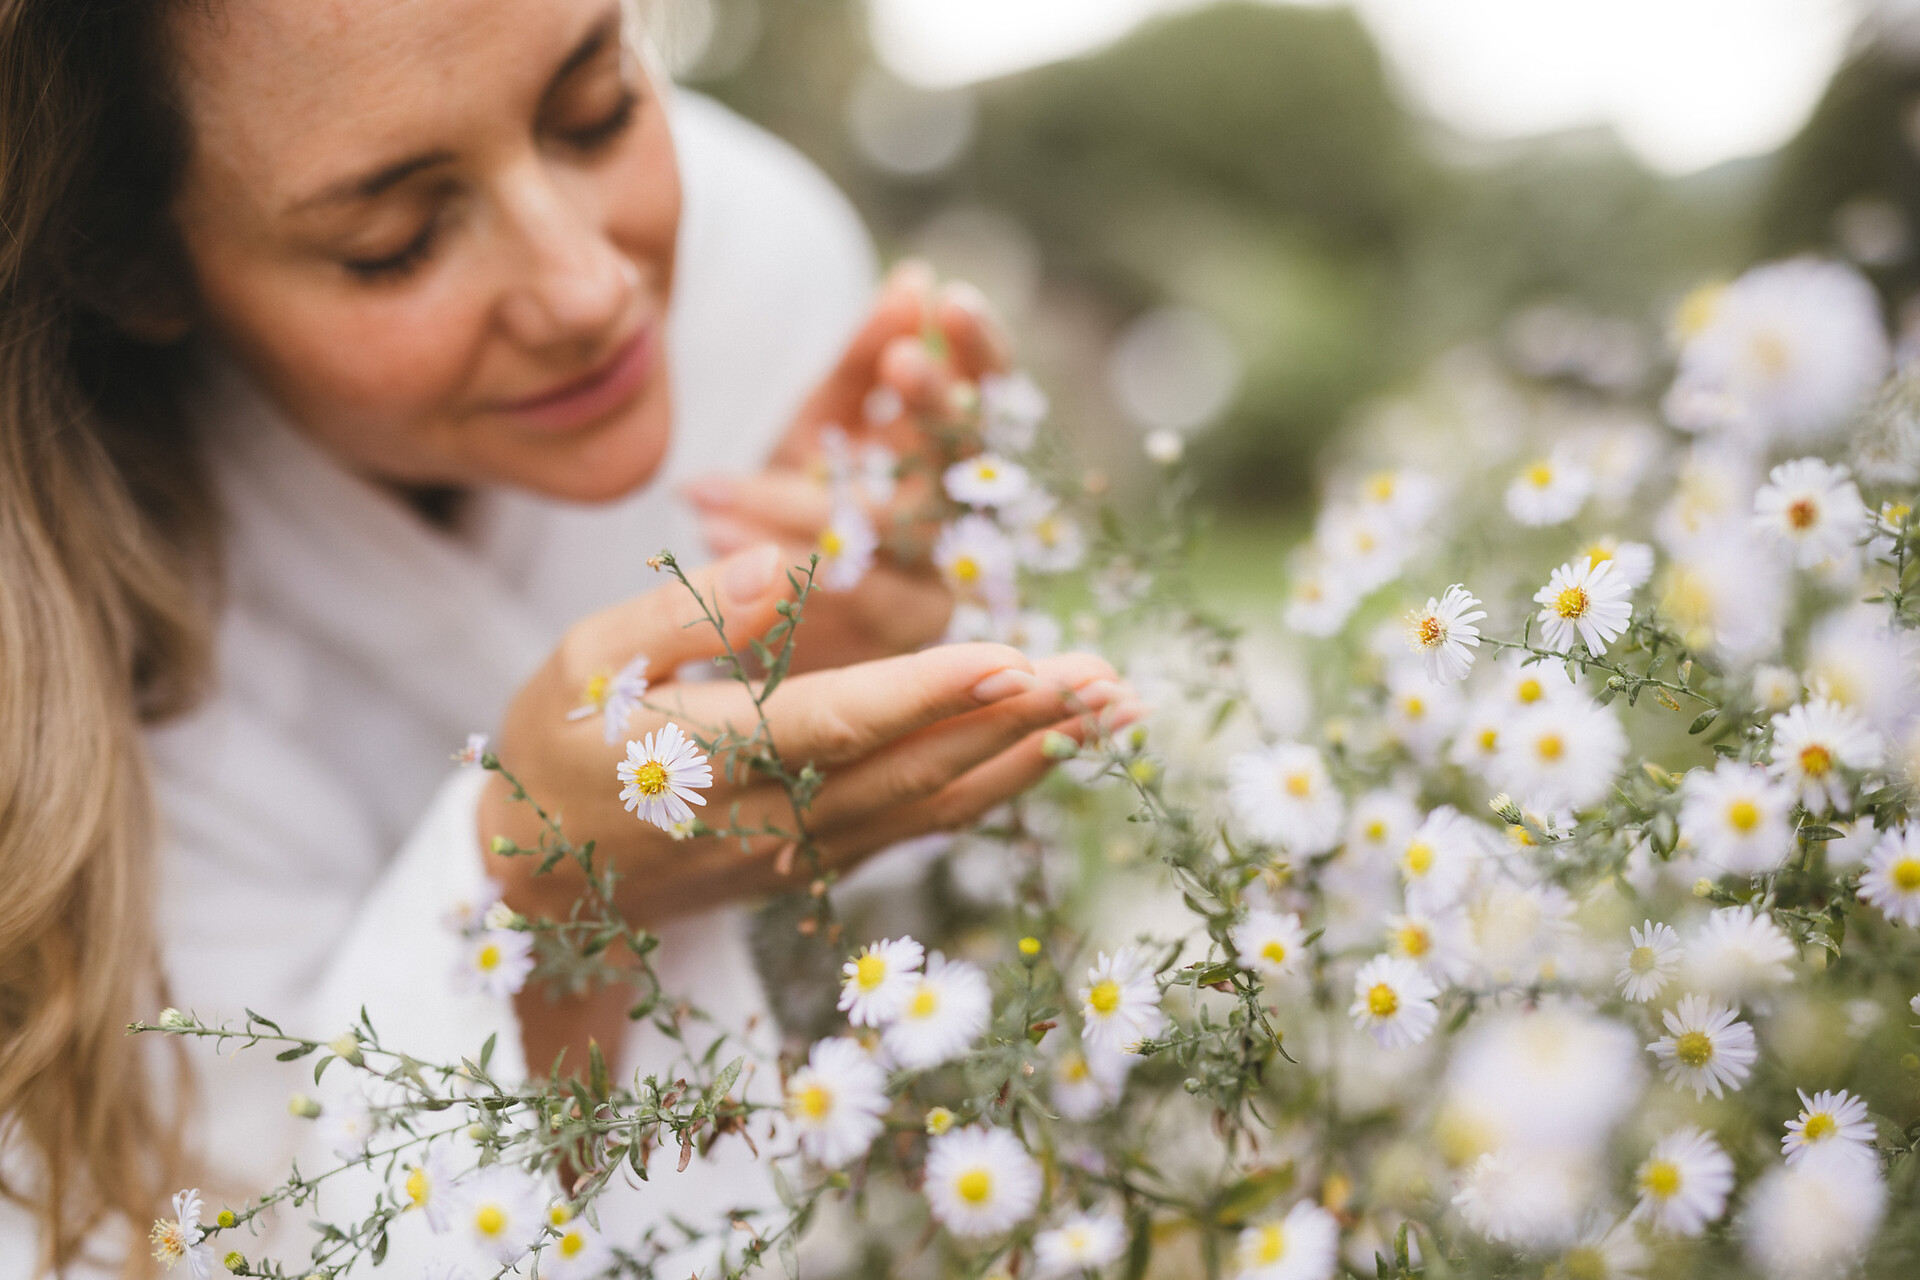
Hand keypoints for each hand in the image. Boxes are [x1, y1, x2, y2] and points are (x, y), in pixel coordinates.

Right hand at [479, 543, 1133, 930]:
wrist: (538, 884)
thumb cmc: (560, 745)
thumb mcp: (582, 660)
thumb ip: (683, 613)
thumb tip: (785, 565)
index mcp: (703, 759)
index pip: (833, 725)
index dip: (928, 697)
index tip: (1013, 662)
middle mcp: (768, 820)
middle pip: (912, 773)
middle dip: (1017, 725)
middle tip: (1109, 680)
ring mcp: (802, 853)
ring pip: (933, 808)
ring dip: (1029, 758)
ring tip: (1113, 711)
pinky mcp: (822, 863)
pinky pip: (922, 826)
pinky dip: (995, 785)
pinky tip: (1052, 748)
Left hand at [683, 263, 1011, 665]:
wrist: (766, 624)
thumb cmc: (805, 504)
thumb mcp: (826, 423)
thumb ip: (864, 360)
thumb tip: (915, 279)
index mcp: (951, 466)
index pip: (991, 401)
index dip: (981, 355)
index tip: (952, 301)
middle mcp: (960, 533)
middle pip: (967, 465)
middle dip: (937, 406)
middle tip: (903, 360)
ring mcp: (932, 593)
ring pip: (887, 538)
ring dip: (803, 499)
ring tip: (725, 472)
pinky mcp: (887, 645)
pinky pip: (838, 599)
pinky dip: (771, 557)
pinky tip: (714, 519)